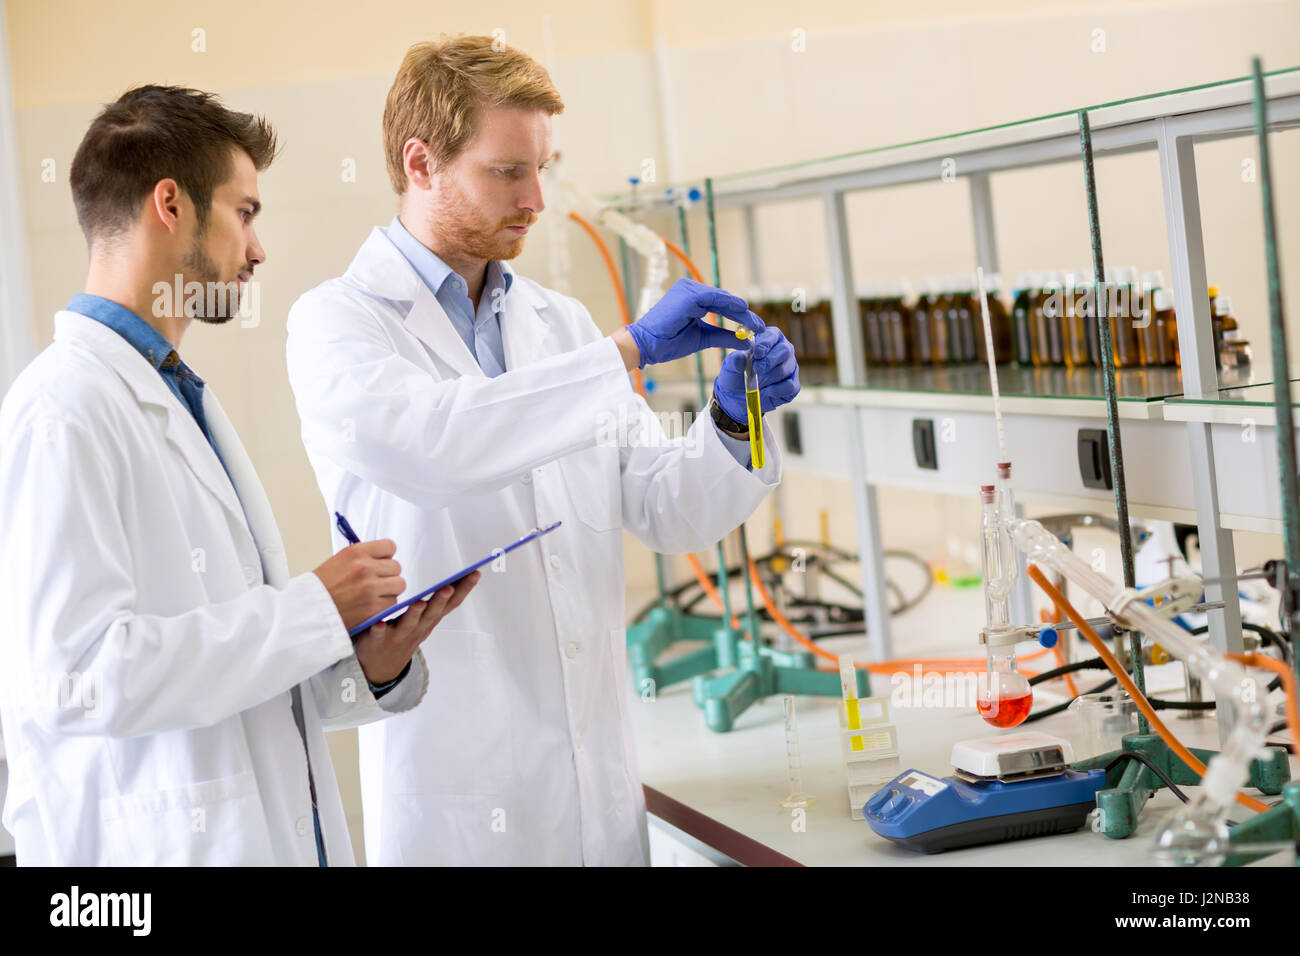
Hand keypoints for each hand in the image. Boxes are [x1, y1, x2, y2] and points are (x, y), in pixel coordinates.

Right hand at [313, 539, 406, 632]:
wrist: (307, 611)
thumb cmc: (321, 588)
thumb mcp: (339, 560)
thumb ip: (363, 557)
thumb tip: (384, 557)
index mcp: (356, 552)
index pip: (390, 547)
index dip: (386, 557)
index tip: (380, 563)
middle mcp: (365, 567)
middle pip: (397, 567)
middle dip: (388, 575)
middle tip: (375, 582)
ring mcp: (370, 588)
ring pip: (399, 585)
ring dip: (389, 591)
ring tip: (374, 595)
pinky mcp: (373, 608)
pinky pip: (393, 603)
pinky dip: (385, 606)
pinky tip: (370, 606)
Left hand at [353, 572, 479, 683]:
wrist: (382, 666)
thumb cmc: (403, 634)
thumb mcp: (424, 620)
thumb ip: (433, 602)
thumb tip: (451, 578)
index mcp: (430, 620)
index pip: (451, 603)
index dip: (464, 589)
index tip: (475, 573)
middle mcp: (419, 628)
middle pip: (433, 613)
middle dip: (441, 600)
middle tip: (448, 587)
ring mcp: (399, 636)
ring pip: (409, 624)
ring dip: (415, 614)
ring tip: (420, 603)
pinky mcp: (379, 642)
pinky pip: (379, 636)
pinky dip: (380, 630)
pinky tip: (379, 623)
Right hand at [624, 278, 761, 367]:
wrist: (647, 345)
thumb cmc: (668, 342)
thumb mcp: (702, 338)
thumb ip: (723, 336)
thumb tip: (744, 340)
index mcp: (690, 297)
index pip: (720, 304)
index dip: (739, 314)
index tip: (754, 326)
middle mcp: (689, 288)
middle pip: (723, 300)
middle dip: (743, 313)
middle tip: (760, 325)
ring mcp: (688, 289)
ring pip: (722, 298)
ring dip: (740, 310)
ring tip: (755, 322)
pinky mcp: (689, 295)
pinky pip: (715, 298)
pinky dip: (730, 305)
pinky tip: (743, 312)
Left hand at [714, 327, 799, 423]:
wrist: (737, 397)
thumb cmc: (735, 375)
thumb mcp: (730, 367)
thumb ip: (734, 361)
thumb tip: (740, 357)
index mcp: (768, 339)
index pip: (772, 335)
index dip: (766, 343)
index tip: (757, 353)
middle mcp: (782, 350)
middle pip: (785, 350)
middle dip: (770, 360)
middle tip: (757, 369)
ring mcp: (789, 367)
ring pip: (787, 368)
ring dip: (770, 377)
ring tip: (758, 382)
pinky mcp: (793, 385)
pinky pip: (791, 386)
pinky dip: (778, 390)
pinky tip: (767, 392)